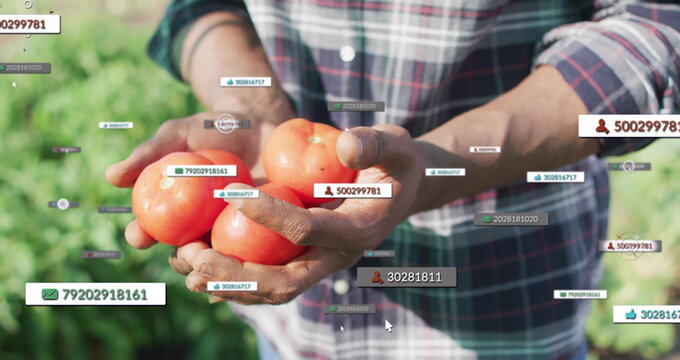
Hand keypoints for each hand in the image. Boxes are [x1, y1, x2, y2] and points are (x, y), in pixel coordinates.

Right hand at [106, 110, 271, 248]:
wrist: (262, 125)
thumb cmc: (214, 129)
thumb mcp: (181, 134)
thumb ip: (151, 153)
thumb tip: (112, 176)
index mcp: (173, 211)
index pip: (150, 230)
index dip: (141, 236)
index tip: (139, 234)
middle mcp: (200, 229)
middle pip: (186, 256)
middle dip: (183, 260)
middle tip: (189, 251)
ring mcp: (233, 234)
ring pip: (221, 262)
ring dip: (217, 267)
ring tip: (218, 256)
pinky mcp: (265, 234)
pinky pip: (258, 253)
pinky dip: (253, 259)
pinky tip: (252, 260)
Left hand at [174, 124, 425, 303]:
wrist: (401, 189)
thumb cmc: (397, 162)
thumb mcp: (397, 143)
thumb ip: (376, 142)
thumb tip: (345, 146)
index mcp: (357, 230)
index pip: (307, 229)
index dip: (269, 214)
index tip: (231, 192)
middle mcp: (336, 257)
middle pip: (284, 282)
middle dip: (237, 275)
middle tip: (195, 258)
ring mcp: (320, 264)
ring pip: (270, 290)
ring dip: (227, 284)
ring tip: (186, 266)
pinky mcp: (305, 260)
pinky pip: (267, 279)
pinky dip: (234, 279)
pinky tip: (201, 267)